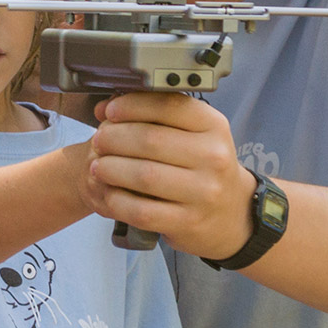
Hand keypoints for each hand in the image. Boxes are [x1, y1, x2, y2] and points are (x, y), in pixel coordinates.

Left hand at [85, 93, 256, 259]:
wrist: (229, 214)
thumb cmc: (201, 167)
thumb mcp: (193, 135)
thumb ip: (155, 118)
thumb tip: (104, 108)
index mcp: (214, 127)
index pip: (169, 106)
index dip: (132, 106)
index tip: (109, 111)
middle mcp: (213, 157)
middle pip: (151, 140)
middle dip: (114, 138)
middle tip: (99, 141)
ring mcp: (203, 192)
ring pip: (145, 176)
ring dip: (111, 169)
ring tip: (98, 166)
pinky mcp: (188, 221)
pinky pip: (142, 211)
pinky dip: (118, 200)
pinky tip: (109, 192)